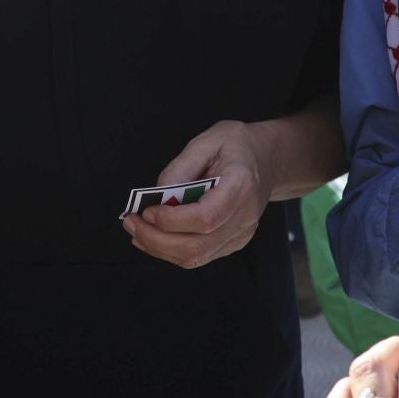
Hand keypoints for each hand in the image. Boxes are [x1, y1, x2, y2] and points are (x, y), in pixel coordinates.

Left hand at [124, 120, 271, 268]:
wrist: (266, 158)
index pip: (206, 218)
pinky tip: (153, 237)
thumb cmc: (236, 146)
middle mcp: (245, 216)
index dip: (172, 221)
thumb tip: (158, 197)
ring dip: (160, 249)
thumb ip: (180, 168)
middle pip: (197, 246)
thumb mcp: (206, 141)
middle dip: (157, 240)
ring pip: (196, 256)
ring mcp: (241, 233)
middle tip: (131, 224)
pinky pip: (199, 255)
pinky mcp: (233, 242)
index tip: (147, 211)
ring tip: (136, 230)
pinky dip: (171, 250)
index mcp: (241, 185)